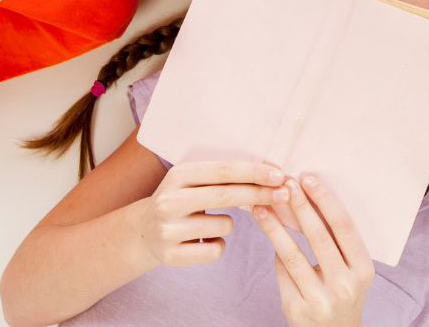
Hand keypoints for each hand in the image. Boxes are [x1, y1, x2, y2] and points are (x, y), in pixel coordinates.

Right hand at [139, 160, 287, 267]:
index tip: (280, 175)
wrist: (143, 233)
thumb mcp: (193, 181)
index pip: (223, 171)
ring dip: (228, 225)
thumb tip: (271, 176)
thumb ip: (223, 177)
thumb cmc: (182, 201)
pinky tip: (201, 241)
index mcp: (178, 175)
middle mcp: (169, 200)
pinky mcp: (170, 256)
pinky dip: (218, 246)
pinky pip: (215, 250)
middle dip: (260, 194)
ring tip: (209, 224)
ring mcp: (168, 229)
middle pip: (226, 195)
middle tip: (285, 194)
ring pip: (224, 226)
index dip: (254, 172)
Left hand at [255, 175, 373, 326]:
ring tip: (260, 206)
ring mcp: (320, 299)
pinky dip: (275, 251)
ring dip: (274, 227)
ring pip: (292, 254)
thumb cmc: (342, 292)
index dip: (325, 199)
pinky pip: (282, 272)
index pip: (343, 226)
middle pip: (318, 236)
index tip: (307, 178)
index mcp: (363, 269)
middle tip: (284, 183)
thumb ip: (335, 242)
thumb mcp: (351, 269)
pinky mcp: (297, 309)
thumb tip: (303, 199)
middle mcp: (344, 285)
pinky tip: (268, 233)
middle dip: (299, 206)